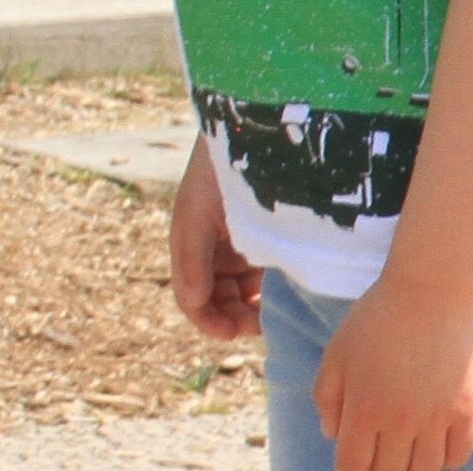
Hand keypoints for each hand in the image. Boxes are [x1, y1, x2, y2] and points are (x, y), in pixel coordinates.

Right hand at [168, 134, 261, 341]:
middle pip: (217, 303)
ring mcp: (239, 250)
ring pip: (240, 297)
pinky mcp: (265, 246)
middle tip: (258, 324)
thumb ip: (191, 259)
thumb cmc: (216, 173)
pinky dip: (267, 295)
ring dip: (250, 310)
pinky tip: (281, 294)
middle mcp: (213, 253)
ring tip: (271, 313)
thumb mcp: (196, 215)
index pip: (192, 299)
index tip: (231, 333)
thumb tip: (193, 302)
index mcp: (192, 247)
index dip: (207, 321)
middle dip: (232, 318)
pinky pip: (262, 282)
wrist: (252, 139)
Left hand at [314, 272, 472, 470]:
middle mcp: (401, 423)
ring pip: (425, 470)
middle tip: (375, 463)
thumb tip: (332, 436)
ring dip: (411, 470)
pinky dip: (445, 462)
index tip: (349, 470)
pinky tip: (433, 454)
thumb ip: (327, 397)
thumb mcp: (335, 353)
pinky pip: (458, 455)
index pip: (354, 465)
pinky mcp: (466, 412)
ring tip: (403, 462)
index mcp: (364, 409)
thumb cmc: (373, 320)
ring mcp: (437, 420)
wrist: (427, 295)